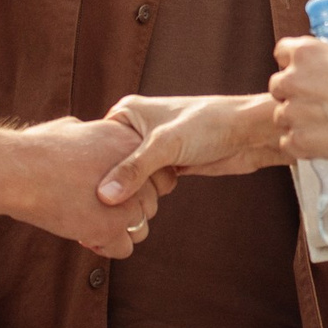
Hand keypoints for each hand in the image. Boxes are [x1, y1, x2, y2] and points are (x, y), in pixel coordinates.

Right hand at [10, 117, 163, 255]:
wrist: (19, 170)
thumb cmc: (37, 149)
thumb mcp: (71, 127)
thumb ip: (90, 134)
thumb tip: (84, 132)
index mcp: (131, 144)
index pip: (159, 175)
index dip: (137, 188)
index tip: (112, 192)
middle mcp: (138, 172)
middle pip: (150, 203)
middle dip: (124, 210)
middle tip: (94, 209)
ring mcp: (128, 201)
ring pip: (140, 228)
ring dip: (116, 230)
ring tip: (87, 222)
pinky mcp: (111, 227)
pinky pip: (123, 248)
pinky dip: (104, 246)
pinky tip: (83, 234)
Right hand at [98, 94, 287, 206]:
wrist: (250, 134)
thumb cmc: (210, 125)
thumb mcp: (166, 144)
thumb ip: (134, 169)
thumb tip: (105, 196)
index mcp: (128, 112)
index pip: (96, 142)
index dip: (89, 167)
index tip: (78, 191)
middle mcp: (138, 129)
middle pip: (110, 163)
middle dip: (107, 184)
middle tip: (92, 209)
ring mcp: (154, 149)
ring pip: (130, 177)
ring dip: (127, 194)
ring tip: (110, 214)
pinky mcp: (169, 166)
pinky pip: (147, 186)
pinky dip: (143, 197)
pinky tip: (133, 211)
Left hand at [270, 37, 327, 162]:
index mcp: (308, 53)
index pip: (283, 51)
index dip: (293, 62)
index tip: (305, 70)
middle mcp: (292, 79)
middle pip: (277, 85)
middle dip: (292, 93)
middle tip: (317, 101)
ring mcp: (291, 111)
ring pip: (281, 116)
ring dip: (297, 120)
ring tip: (323, 126)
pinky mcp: (295, 139)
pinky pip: (288, 141)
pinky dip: (301, 143)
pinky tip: (321, 142)